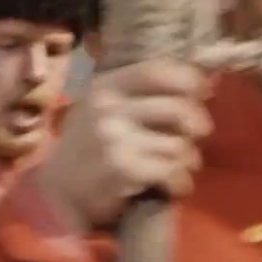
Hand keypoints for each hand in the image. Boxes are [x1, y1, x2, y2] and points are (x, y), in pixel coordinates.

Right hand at [34, 60, 211, 229]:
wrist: (57, 190)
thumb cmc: (90, 145)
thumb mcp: (105, 109)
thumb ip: (141, 94)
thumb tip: (202, 81)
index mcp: (106, 87)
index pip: (156, 71)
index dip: (188, 80)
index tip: (204, 91)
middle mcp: (108, 108)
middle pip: (177, 108)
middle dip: (197, 124)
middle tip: (197, 134)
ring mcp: (113, 139)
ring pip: (178, 144)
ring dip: (188, 159)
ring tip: (180, 165)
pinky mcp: (122, 169)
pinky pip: (171, 171)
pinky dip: (179, 182)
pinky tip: (171, 185)